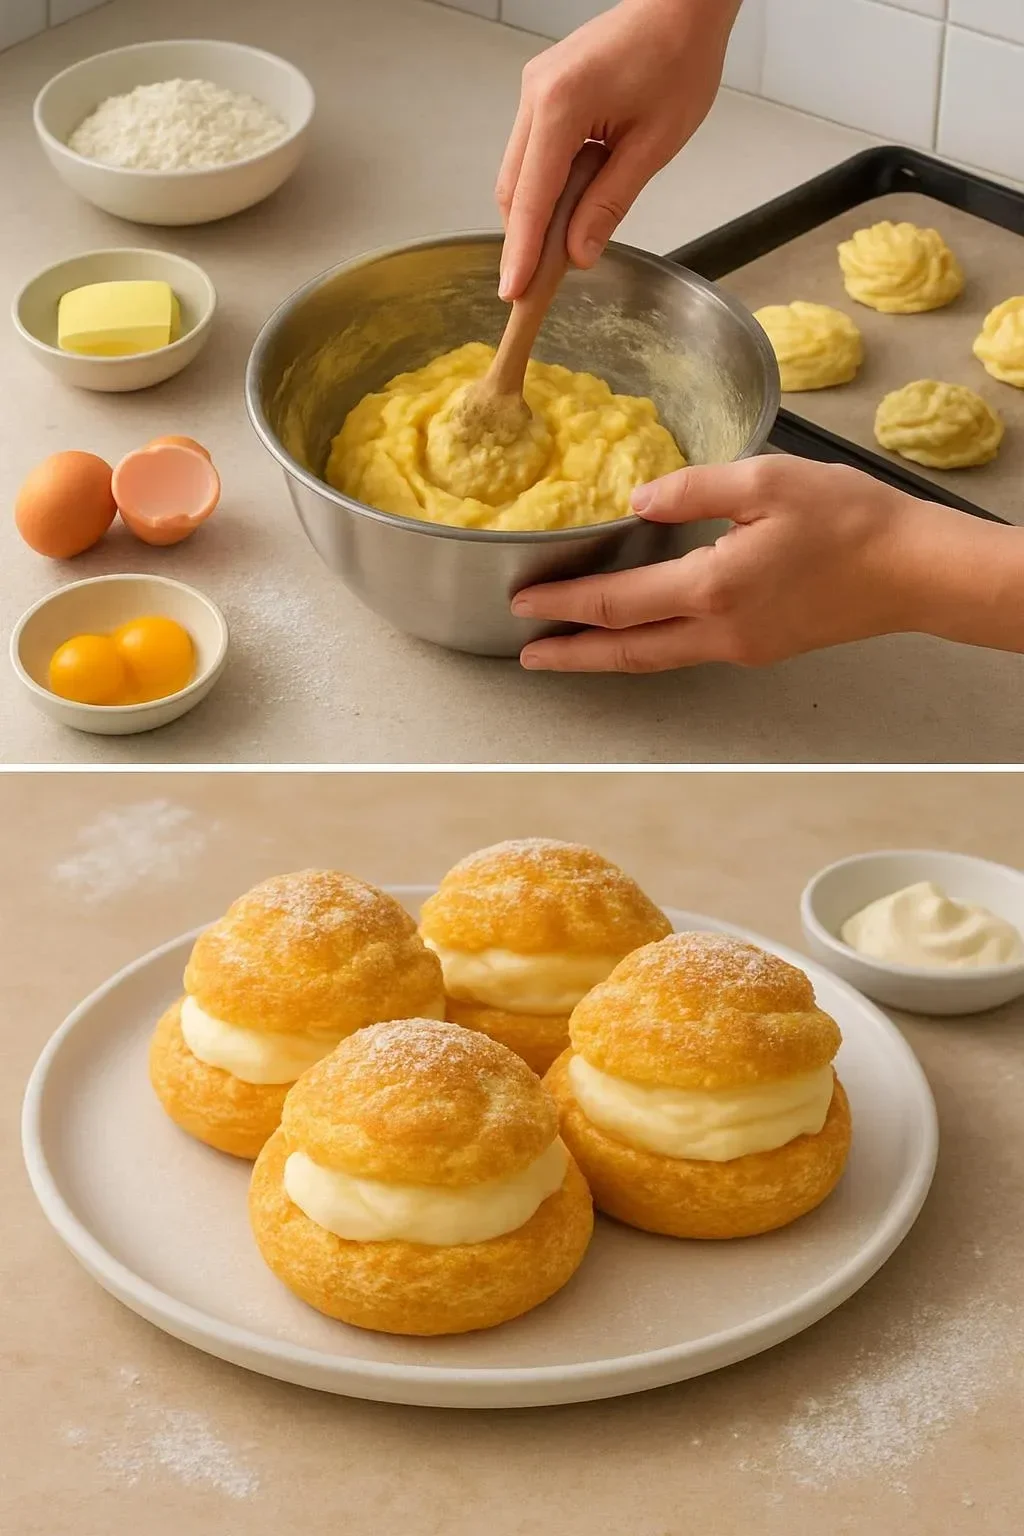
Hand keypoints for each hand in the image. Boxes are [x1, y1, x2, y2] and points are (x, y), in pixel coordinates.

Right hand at [496, 0, 738, 299]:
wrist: (681, 5)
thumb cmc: (678, 60)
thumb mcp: (653, 145)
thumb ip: (610, 202)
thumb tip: (577, 253)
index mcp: (561, 105)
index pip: (532, 196)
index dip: (521, 251)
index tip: (513, 292)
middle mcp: (535, 94)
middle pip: (514, 188)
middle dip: (522, 239)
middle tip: (533, 287)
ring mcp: (534, 90)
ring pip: (518, 173)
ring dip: (534, 215)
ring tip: (556, 254)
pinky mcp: (543, 91)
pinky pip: (531, 153)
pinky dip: (544, 188)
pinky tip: (566, 210)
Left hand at [511, 457, 1022, 671]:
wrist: (913, 570)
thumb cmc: (850, 520)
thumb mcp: (766, 479)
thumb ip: (692, 488)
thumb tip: (639, 502)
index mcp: (712, 587)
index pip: (615, 604)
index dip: (562, 603)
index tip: (523, 602)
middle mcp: (720, 631)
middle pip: (626, 654)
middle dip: (571, 655)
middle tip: (528, 657)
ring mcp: (741, 647)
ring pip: (656, 659)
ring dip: (607, 656)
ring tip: (570, 649)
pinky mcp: (762, 648)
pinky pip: (690, 650)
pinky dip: (651, 644)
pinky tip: (643, 628)